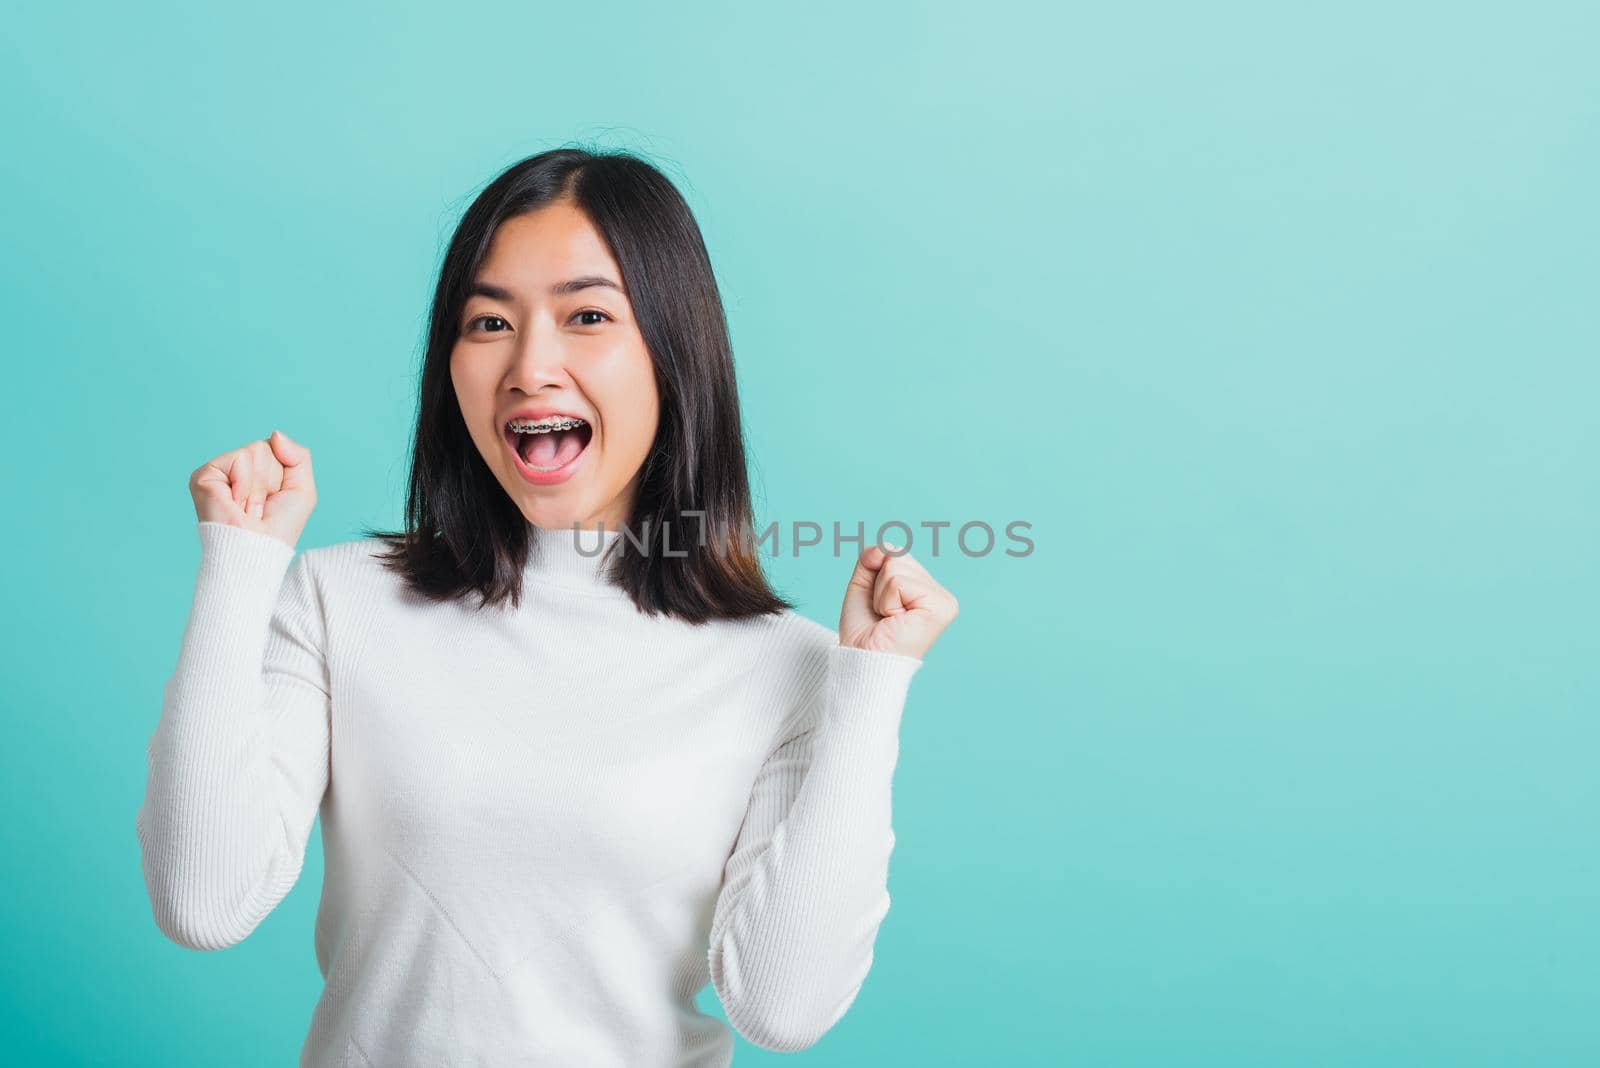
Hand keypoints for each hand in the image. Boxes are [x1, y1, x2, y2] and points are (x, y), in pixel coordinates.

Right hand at [189, 430, 316, 549]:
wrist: (257, 549)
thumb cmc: (278, 527)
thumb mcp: (302, 489)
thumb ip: (298, 456)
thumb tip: (275, 434)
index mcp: (254, 472)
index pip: (276, 448)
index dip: (284, 475)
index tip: (274, 500)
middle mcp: (234, 470)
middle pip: (266, 447)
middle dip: (272, 480)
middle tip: (260, 508)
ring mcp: (219, 472)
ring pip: (255, 450)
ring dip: (259, 486)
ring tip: (248, 508)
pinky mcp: (204, 476)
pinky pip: (239, 459)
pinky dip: (245, 484)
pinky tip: (235, 503)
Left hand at [838, 542, 958, 659]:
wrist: (861, 664)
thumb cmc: (864, 634)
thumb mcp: (864, 587)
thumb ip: (872, 559)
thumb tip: (882, 547)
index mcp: (926, 590)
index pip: (895, 555)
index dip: (876, 578)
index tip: (881, 609)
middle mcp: (940, 595)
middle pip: (897, 556)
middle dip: (878, 586)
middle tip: (884, 616)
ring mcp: (943, 600)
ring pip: (895, 566)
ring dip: (880, 595)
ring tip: (888, 620)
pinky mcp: (940, 607)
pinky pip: (897, 581)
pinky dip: (885, 601)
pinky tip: (894, 622)